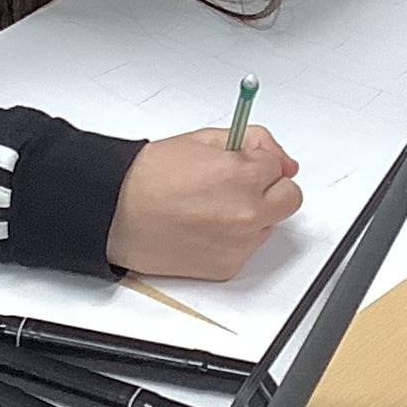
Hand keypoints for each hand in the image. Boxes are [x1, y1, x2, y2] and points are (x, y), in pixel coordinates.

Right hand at [108, 125, 300, 279]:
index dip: (258, 161)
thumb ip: (251, 142)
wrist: (116, 215)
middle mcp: (247, 213)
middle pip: (289, 198)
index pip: (280, 166)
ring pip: (270, 224)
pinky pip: (249, 247)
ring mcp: (239, 244)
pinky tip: (206, 225)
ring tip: (214, 205)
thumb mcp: (202, 140)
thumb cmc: (148, 178)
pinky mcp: (228, 267)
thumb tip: (281, 158)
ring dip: (254, 213)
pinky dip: (235, 237)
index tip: (241, 162)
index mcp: (243, 176)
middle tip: (240, 183)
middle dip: (270, 187)